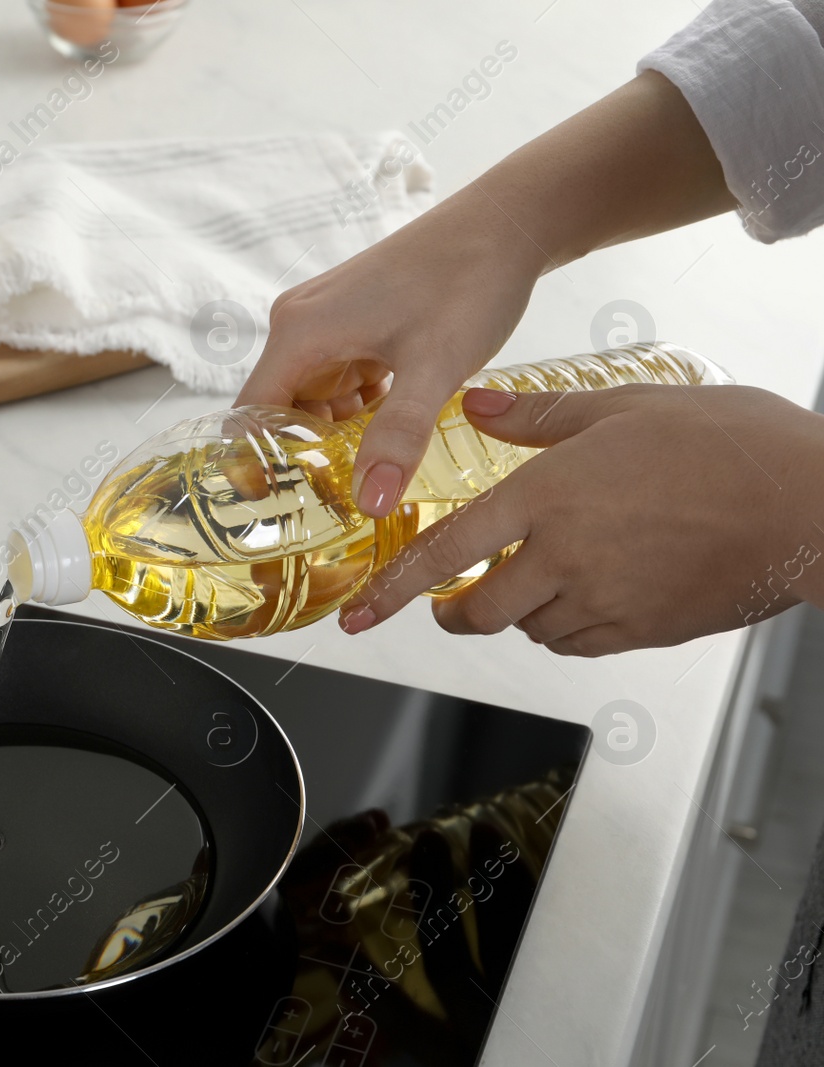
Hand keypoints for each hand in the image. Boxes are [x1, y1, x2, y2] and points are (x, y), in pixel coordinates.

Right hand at [235, 194, 543, 516]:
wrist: (507, 223)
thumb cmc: (468, 281)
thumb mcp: (436, 367)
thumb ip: (398, 436)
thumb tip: (369, 504)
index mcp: (299, 332)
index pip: (249, 415)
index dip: (258, 465)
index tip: (280, 510)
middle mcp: (299, 323)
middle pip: (279, 410)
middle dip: (304, 456)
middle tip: (339, 503)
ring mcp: (325, 319)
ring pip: (311, 397)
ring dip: (336, 434)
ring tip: (374, 469)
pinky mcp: (351, 319)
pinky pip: (337, 379)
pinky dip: (357, 409)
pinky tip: (394, 425)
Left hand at [339, 384, 823, 656]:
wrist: (816, 505)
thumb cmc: (730, 443)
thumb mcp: (626, 405)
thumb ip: (539, 416)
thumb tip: (473, 408)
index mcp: (548, 495)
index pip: (446, 551)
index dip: (393, 587)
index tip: (360, 613)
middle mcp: (565, 557)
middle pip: (478, 610)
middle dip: (454, 610)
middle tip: (450, 600)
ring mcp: (606, 601)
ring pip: (529, 629)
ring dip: (518, 612)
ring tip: (538, 578)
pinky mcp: (644, 631)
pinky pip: (579, 644)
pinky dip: (565, 628)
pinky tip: (586, 595)